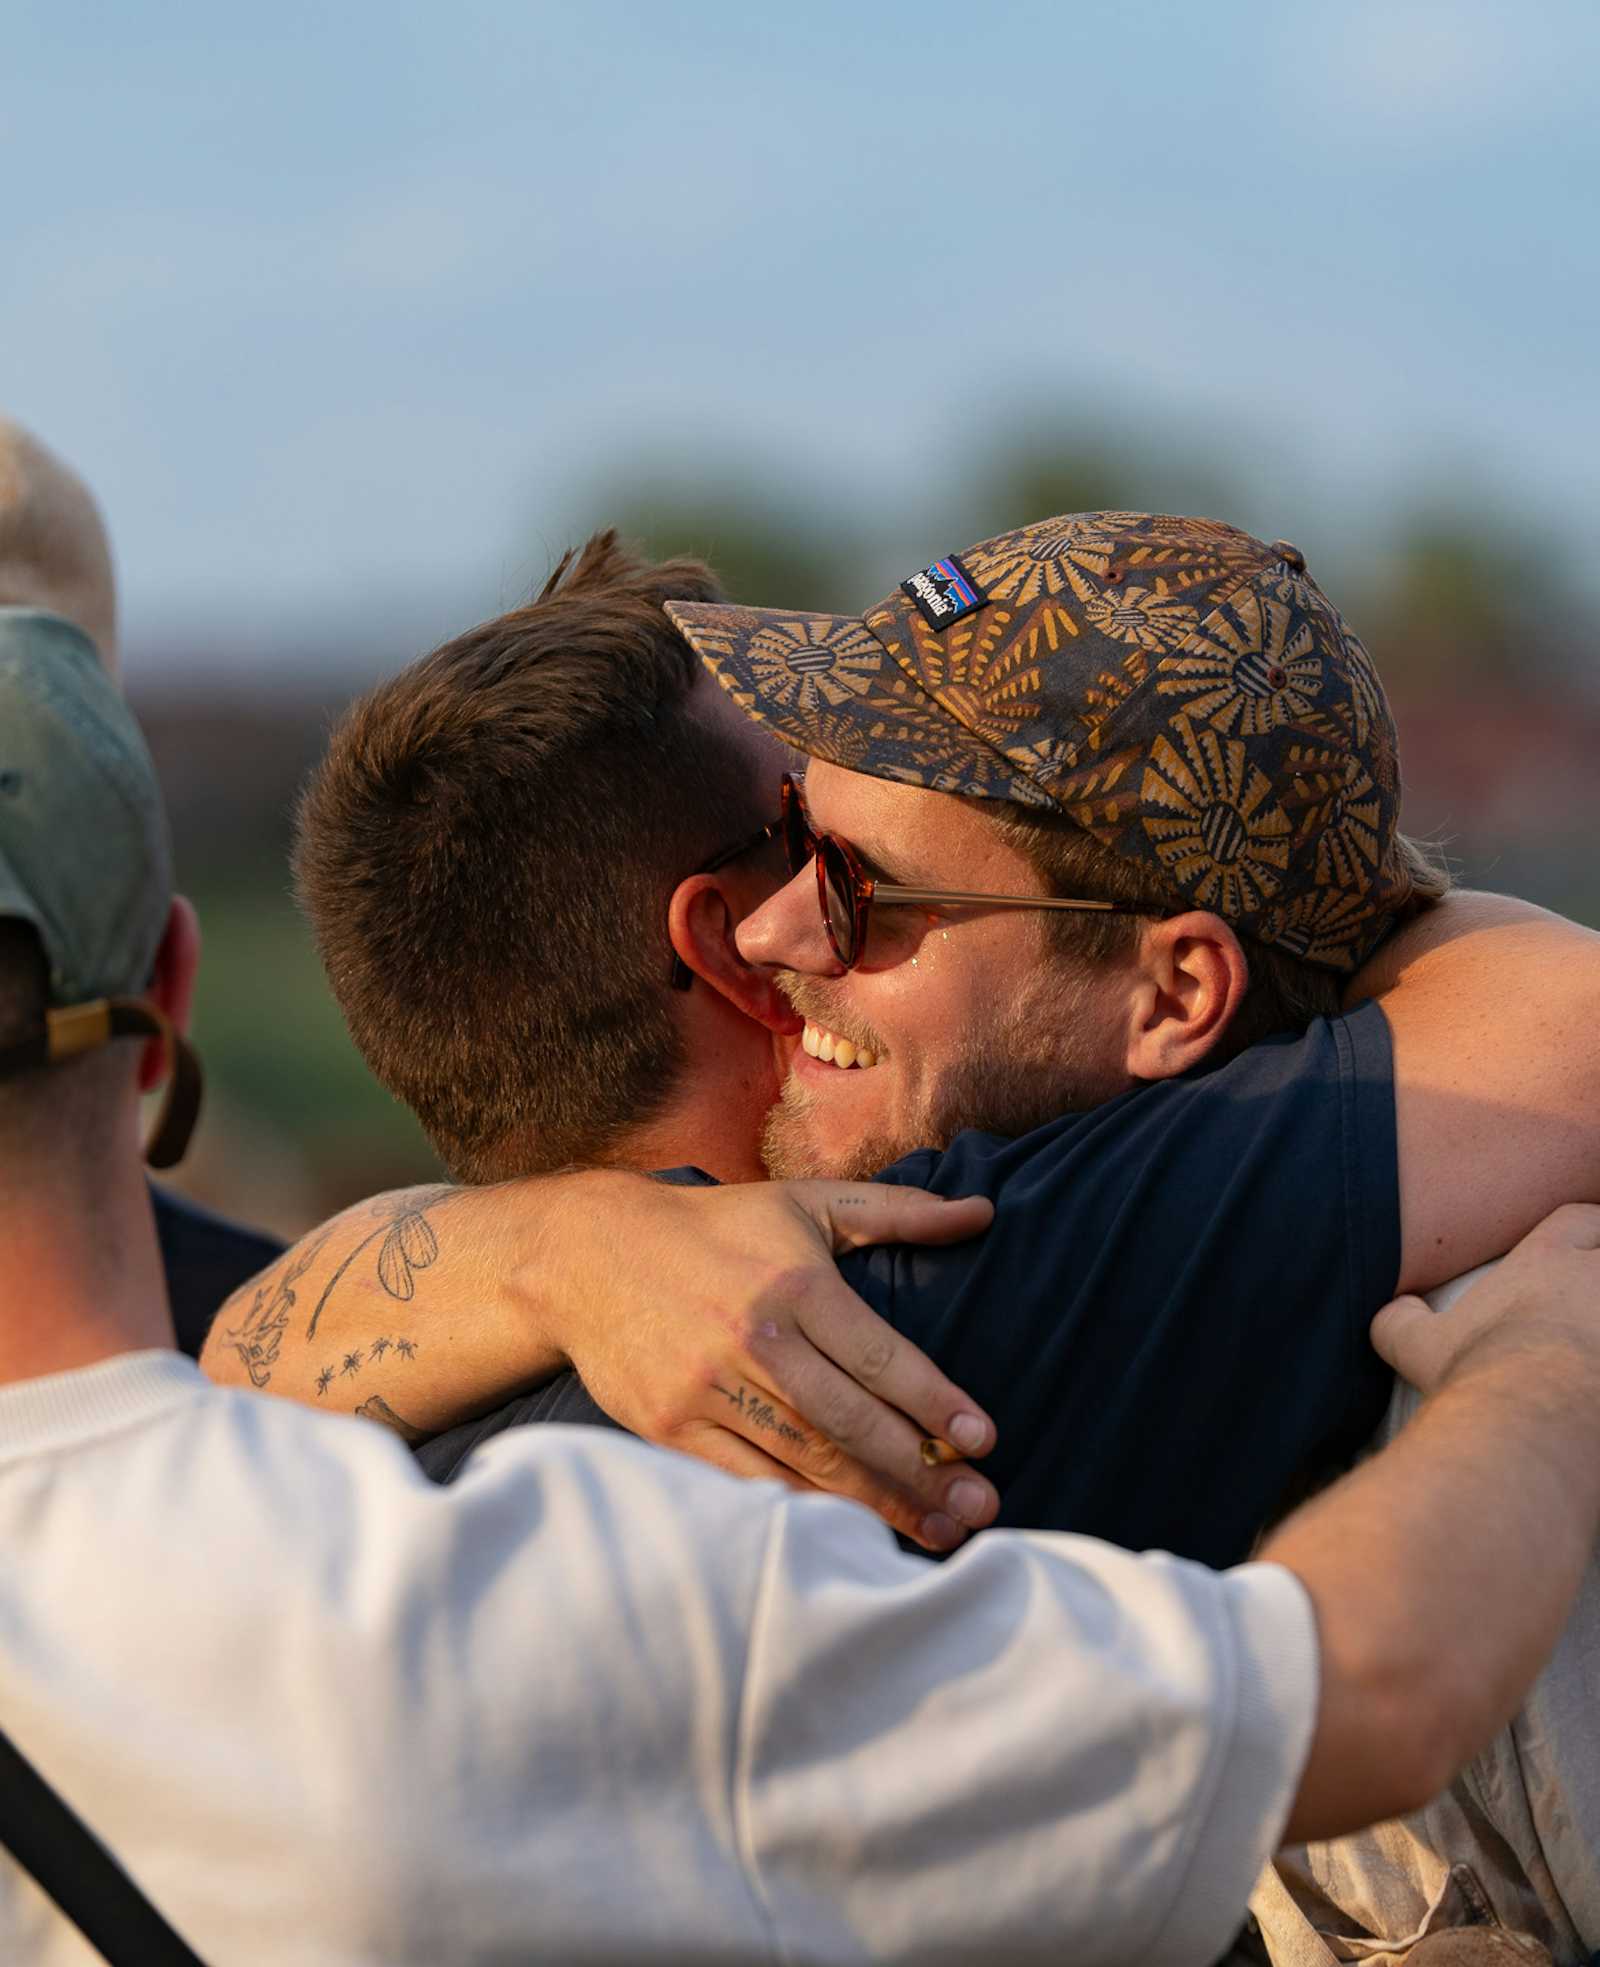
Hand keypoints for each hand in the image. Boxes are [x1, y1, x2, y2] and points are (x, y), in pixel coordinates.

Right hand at [530, 1174, 997, 1550]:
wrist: (589, 1255)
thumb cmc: (717, 1228)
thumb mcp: (806, 1201)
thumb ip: (898, 1211)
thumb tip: (983, 1211)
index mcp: (797, 1284)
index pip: (881, 1355)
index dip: (936, 1402)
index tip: (984, 1441)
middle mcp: (756, 1339)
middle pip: (850, 1421)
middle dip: (920, 1471)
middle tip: (978, 1508)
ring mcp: (708, 1389)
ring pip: (805, 1460)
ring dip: (875, 1502)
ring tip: (934, 1531)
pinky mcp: (670, 1428)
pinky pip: (749, 1480)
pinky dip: (801, 1509)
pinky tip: (847, 1533)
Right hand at [1372, 1203, 1599, 1393]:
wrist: (1536, 1420)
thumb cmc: (1481, 1374)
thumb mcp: (1418, 1347)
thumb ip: (1400, 1323)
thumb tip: (1391, 1314)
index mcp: (1546, 1262)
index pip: (1580, 1219)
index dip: (1588, 1229)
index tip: (1586, 1249)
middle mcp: (1599, 1277)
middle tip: (1593, 1302)